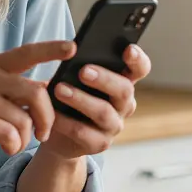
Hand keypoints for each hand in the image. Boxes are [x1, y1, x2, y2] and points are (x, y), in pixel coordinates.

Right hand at [0, 41, 76, 158]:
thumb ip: (17, 88)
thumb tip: (53, 88)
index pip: (28, 52)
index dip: (52, 49)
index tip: (73, 47)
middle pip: (37, 92)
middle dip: (47, 118)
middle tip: (42, 133)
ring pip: (24, 119)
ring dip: (25, 138)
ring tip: (14, 142)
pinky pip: (8, 133)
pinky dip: (12, 145)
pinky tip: (4, 146)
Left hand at [43, 44, 151, 158]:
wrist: (55, 128)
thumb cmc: (68, 91)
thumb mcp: (72, 74)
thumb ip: (78, 62)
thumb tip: (71, 48)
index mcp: (121, 80)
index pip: (139, 68)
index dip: (137, 59)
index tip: (128, 50)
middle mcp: (123, 103)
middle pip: (124, 90)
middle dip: (104, 79)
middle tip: (83, 71)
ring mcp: (114, 125)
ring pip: (104, 112)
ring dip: (81, 100)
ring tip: (59, 89)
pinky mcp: (99, 143)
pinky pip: (84, 133)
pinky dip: (66, 122)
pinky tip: (52, 114)